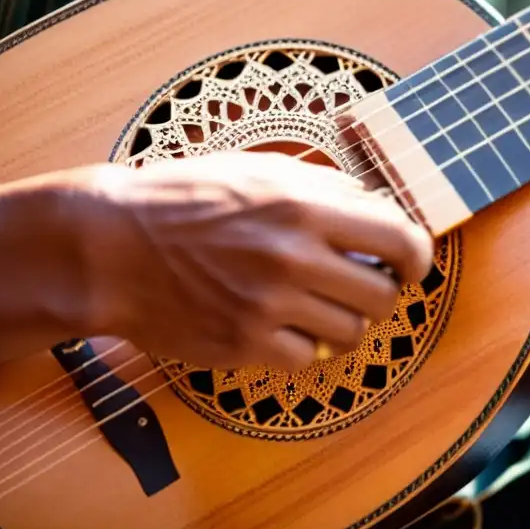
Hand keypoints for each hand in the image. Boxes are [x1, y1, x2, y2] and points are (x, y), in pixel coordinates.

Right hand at [72, 151, 432, 371]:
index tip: (412, 266)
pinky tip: (284, 326)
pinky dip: (302, 347)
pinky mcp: (243, 345)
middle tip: (356, 285)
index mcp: (303, 207)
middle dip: (379, 292)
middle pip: (382, 295)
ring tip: (316, 305)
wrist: (110, 245)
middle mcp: (292, 258)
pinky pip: (305, 359)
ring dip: (343, 321)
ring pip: (349, 333)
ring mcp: (268, 306)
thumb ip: (326, 188)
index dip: (418, 258)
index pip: (399, 239)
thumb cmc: (185, 199)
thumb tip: (380, 210)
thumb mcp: (259, 169)